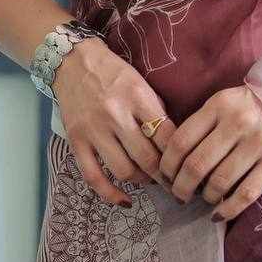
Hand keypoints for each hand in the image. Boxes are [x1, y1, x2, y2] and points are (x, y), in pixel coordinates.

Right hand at [51, 37, 174, 207]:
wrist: (74, 61)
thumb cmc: (114, 73)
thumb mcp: (142, 84)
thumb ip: (156, 112)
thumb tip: (175, 144)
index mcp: (138, 97)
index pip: (166, 135)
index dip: (180, 156)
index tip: (187, 166)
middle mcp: (116, 115)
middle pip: (148, 158)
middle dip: (164, 175)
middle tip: (173, 180)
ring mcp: (94, 130)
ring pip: (124, 170)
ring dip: (142, 181)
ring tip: (149, 179)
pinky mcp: (76, 141)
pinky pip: (93, 177)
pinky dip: (110, 194)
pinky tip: (124, 200)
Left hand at [156, 85, 261, 221]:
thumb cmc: (247, 107)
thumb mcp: (221, 104)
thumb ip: (199, 125)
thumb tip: (172, 162)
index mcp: (220, 105)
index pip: (181, 141)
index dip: (167, 165)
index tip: (165, 177)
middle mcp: (239, 123)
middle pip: (196, 165)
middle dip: (181, 187)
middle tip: (178, 195)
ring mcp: (259, 144)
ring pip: (219, 182)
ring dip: (204, 197)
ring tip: (202, 198)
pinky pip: (245, 195)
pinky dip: (227, 209)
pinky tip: (217, 214)